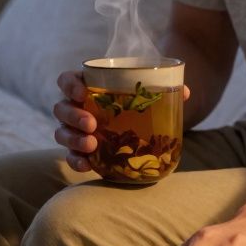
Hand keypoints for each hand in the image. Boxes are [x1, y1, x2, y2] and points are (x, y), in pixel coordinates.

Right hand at [52, 70, 190, 172]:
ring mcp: (75, 130)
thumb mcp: (149, 92)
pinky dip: (75, 161)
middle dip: (73, 116)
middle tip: (92, 124)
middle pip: (61, 108)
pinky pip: (70, 156)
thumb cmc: (137, 101)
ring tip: (92, 144)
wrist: (137, 124)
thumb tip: (184, 92)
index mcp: (86, 85)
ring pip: (61, 132)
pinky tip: (87, 165)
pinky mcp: (80, 150)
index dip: (70, 85)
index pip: (66, 80)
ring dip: (73, 139)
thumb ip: (164, 88)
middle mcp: (75, 107)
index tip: (83, 92)